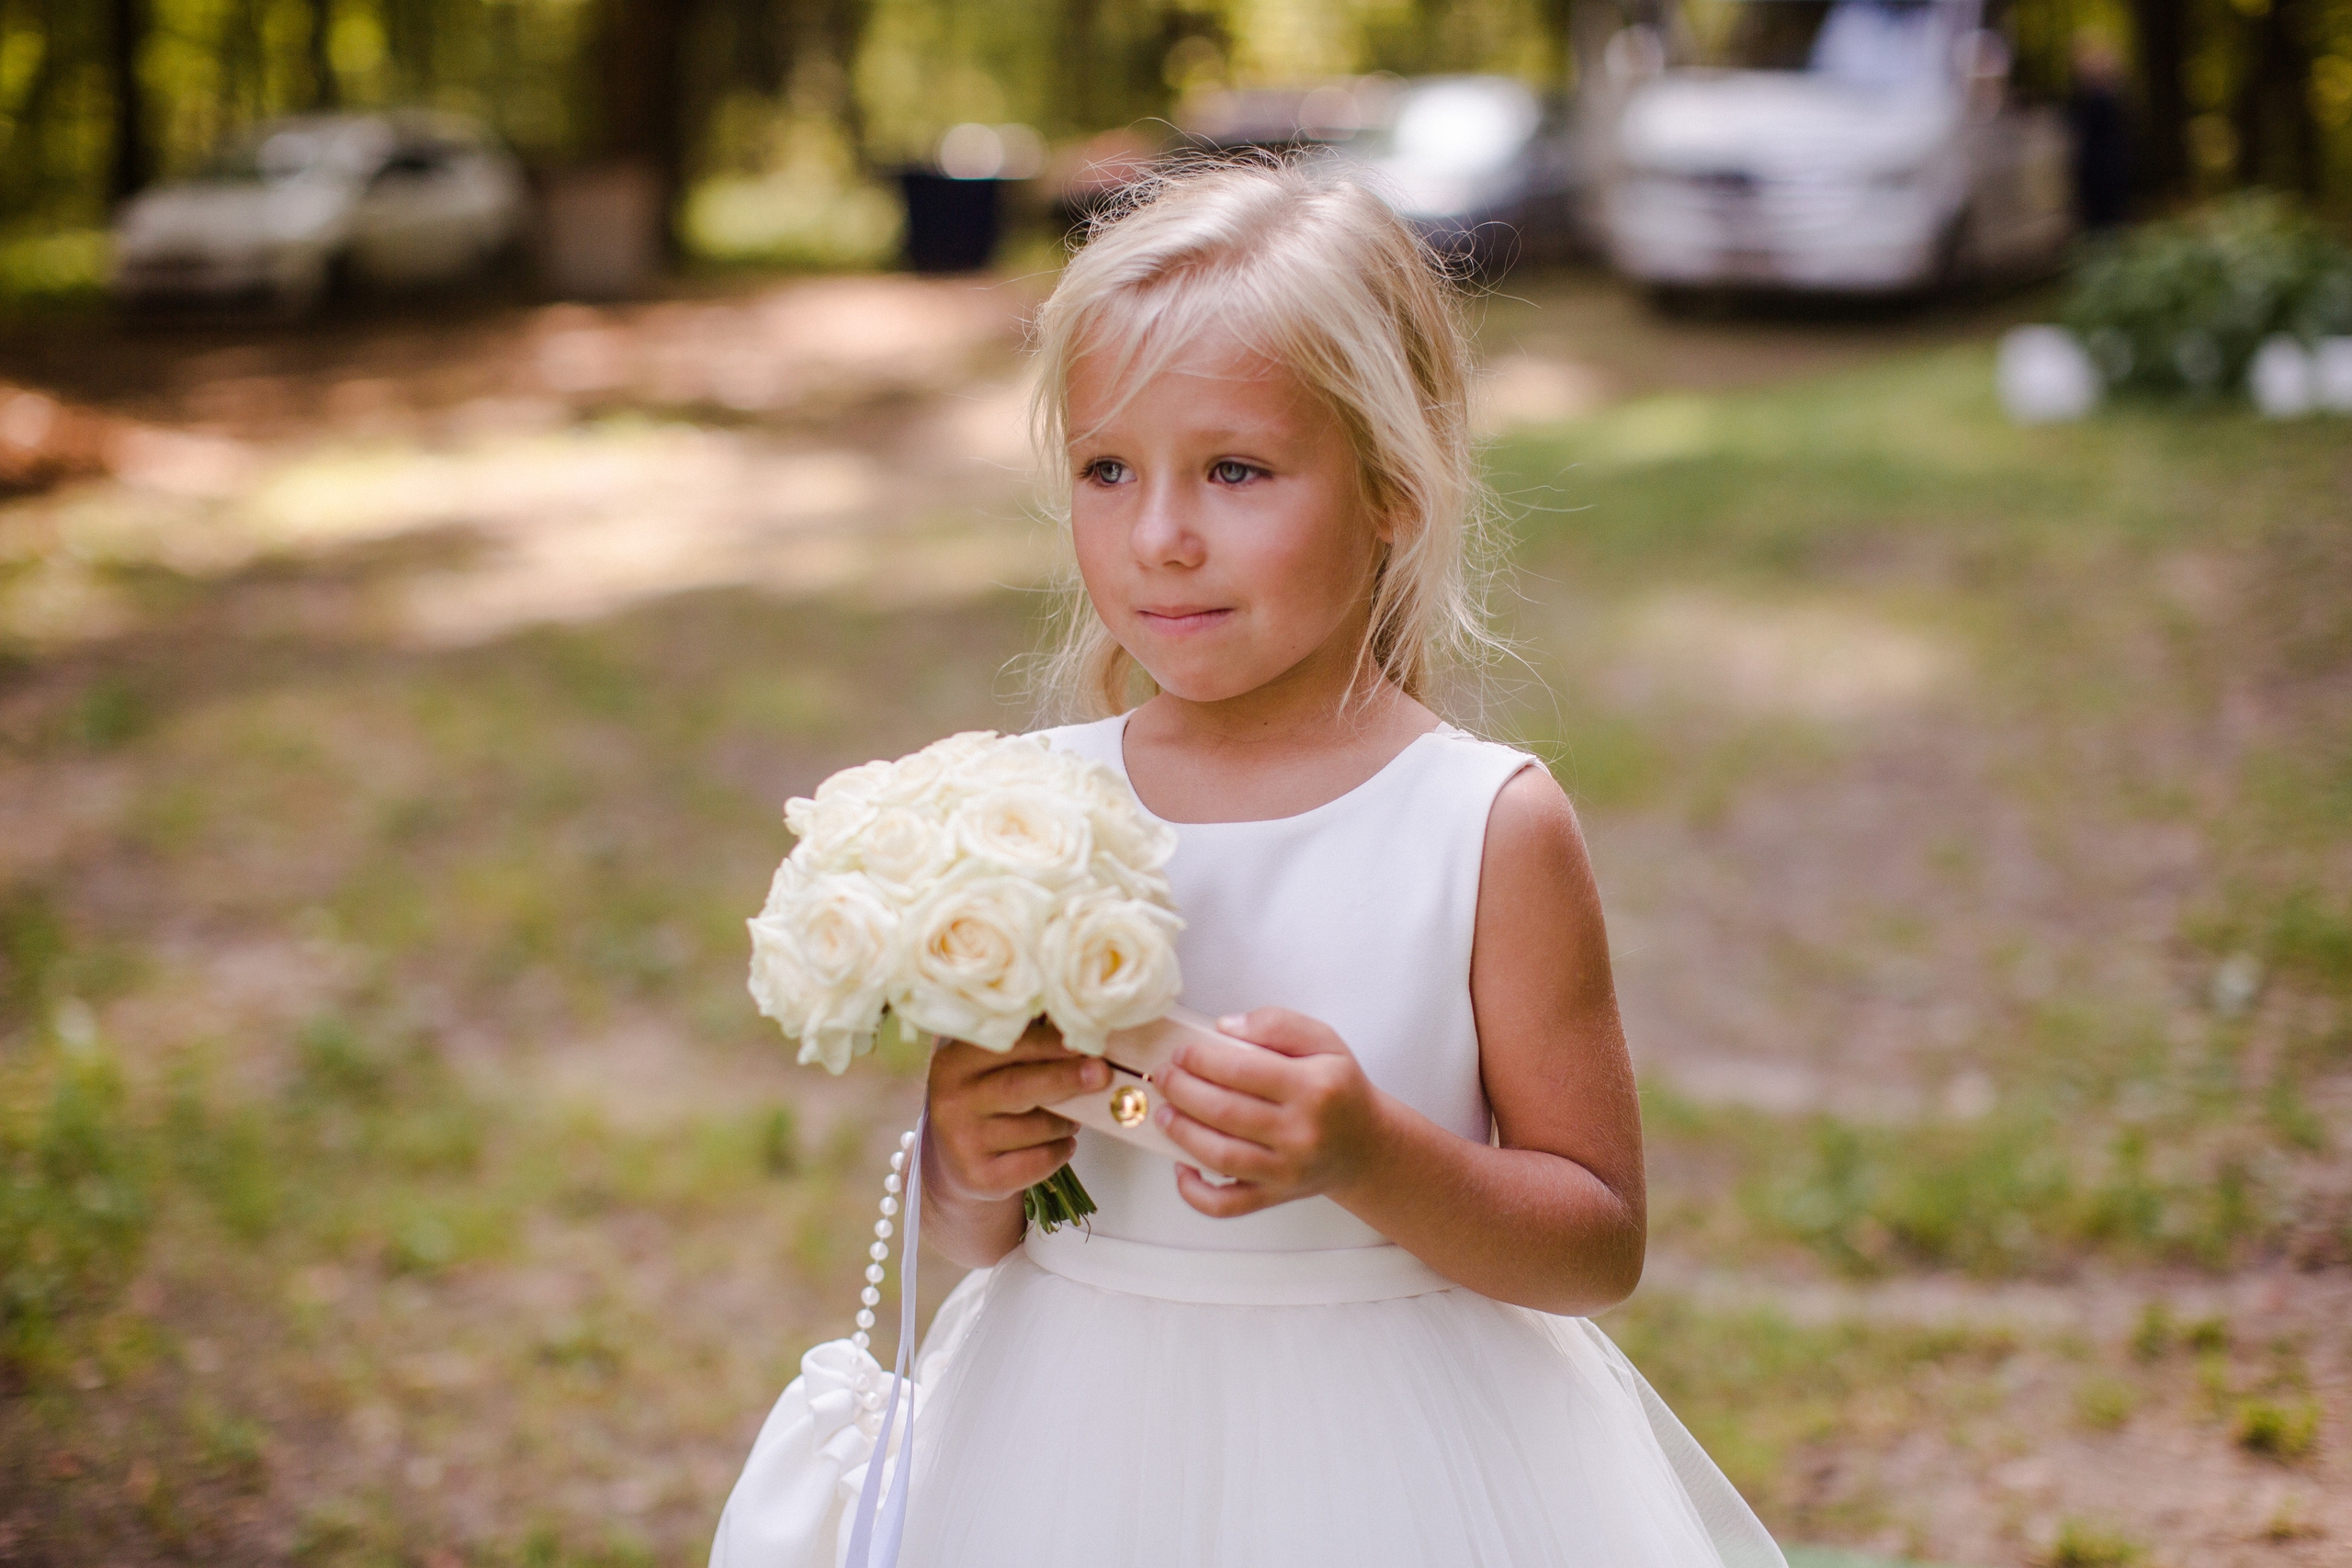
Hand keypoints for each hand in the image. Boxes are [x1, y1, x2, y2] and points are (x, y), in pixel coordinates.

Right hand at [924, 1020, 1109, 1200]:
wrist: (957, 1160)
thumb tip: (1083, 1037)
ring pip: (1035, 1127)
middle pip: (1019, 1086)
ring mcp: (962, 1142)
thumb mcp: (990, 1069)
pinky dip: (1060, 1151)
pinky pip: (1038, 1161)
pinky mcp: (980, 1176)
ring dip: (1066, 1121)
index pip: (1006, 1048)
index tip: (1083, 1040)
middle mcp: (952, 1102)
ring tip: (1072, 1118)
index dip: (1048, 1043)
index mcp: (954, 1064)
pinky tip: (1062, 1143)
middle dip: (1066, 1078)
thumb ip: (1025, 1051)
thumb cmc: (987, 1101)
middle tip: (1102, 1074)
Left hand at [1151, 1008, 1387, 1218]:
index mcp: (1314, 1087)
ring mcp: (1288, 1170)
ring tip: (1164, 1113)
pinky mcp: (1276, 1196)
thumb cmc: (1338, 1089)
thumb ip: (1278, 1024)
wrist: (1366, 1145)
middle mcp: (1302, 1132)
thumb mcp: (1324, 1042)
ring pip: (1221, 1156)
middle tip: (1164, 1076)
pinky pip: (1228, 1205)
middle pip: (1225, 1111)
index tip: (1182, 1052)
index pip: (1242, 1069)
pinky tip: (1181, 1169)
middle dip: (1182, 1091)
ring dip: (1182, 1133)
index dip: (1202, 1059)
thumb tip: (1225, 1028)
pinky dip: (1196, 1193)